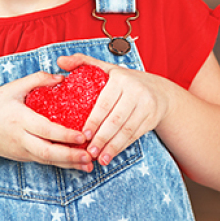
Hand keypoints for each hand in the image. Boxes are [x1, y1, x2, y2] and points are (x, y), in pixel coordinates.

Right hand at [0, 70, 94, 171]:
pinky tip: (79, 165)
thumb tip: (61, 77)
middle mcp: (21, 138)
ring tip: (89, 164)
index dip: (64, 134)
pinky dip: (63, 164)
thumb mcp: (11, 88)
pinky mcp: (25, 157)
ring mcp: (22, 151)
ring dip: (70, 163)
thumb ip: (37, 80)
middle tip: (89, 155)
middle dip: (69, 155)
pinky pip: (46, 161)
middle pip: (47, 151)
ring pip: (48, 160)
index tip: (83, 135)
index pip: (44, 129)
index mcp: (19, 119)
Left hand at [56, 54, 173, 167]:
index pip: (105, 103)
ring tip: (99, 159)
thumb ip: (82, 63)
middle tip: (89, 151)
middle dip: (102, 138)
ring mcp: (146, 106)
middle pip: (116, 119)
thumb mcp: (106, 68)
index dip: (94, 120)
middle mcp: (136, 91)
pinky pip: (134, 136)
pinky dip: (121, 147)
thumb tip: (60, 61)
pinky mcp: (152, 119)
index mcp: (121, 79)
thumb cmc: (125, 81)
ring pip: (127, 130)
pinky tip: (111, 156)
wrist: (159, 91)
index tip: (83, 135)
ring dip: (112, 147)